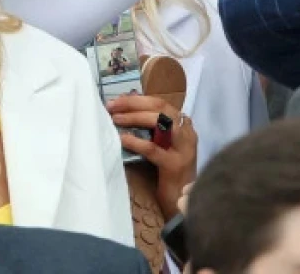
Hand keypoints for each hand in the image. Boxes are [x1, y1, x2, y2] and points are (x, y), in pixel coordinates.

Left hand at [107, 95, 196, 220]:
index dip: (136, 99)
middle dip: (133, 104)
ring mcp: (184, 149)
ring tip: (116, 120)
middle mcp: (187, 133)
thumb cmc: (167, 170)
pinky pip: (153, 149)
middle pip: (160, 109)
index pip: (160, 103)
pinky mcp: (175, 165)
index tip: (115, 100)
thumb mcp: (161, 143)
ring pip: (161, 123)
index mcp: (183, 125)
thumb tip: (123, 108)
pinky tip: (123, 140)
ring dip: (135, 118)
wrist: (182, 200)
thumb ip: (149, 126)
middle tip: (111, 107)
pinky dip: (136, 142)